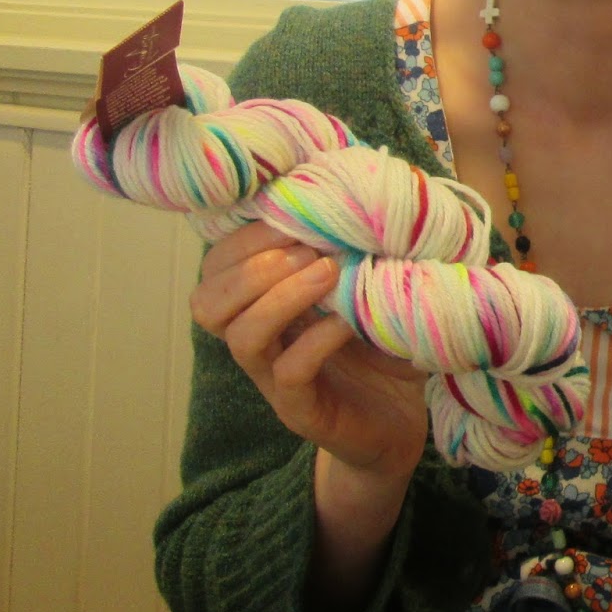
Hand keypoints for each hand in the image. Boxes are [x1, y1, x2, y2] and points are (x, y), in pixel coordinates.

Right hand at [190, 221, 428, 482]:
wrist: (403, 420)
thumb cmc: (379, 344)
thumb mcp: (363, 285)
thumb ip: (348, 246)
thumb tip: (354, 190)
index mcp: (261, 304)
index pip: (216, 265)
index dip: (247, 235)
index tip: (296, 211)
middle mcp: (259, 342)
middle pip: (207, 302)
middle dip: (253, 264)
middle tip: (308, 248)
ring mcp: (275, 380)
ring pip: (242, 337)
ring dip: (281, 295)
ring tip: (328, 272)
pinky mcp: (303, 411)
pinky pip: (289, 372)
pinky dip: (316, 340)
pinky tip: (346, 322)